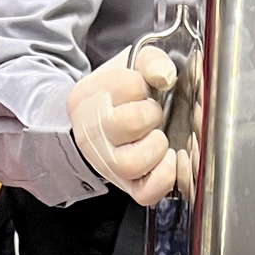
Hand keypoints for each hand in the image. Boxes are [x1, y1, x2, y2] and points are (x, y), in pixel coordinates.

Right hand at [68, 46, 179, 206]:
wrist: (106, 124)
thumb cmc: (121, 96)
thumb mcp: (131, 67)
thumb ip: (151, 61)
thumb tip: (165, 76)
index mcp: (86, 99)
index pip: (126, 85)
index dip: (140, 84)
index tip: (137, 90)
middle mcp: (91, 136)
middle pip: (129, 124)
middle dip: (151, 114)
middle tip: (150, 114)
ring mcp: (108, 165)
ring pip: (132, 163)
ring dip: (155, 145)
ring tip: (157, 136)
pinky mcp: (129, 187)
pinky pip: (146, 193)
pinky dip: (164, 177)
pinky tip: (168, 158)